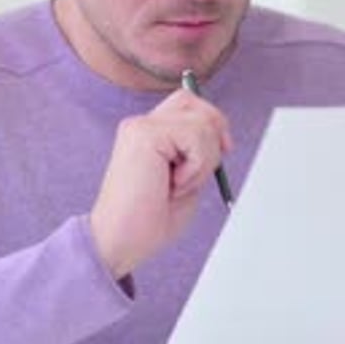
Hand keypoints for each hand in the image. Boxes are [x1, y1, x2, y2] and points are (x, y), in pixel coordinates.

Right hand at [90, 88, 231, 279]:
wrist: (121, 242)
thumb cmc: (150, 219)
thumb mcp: (186, 177)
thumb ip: (197, 151)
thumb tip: (220, 133)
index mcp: (148, 133)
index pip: (188, 104)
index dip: (212, 122)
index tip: (223, 150)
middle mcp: (141, 124)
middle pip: (193, 101)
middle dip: (214, 130)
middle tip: (206, 166)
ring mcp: (140, 126)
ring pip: (201, 122)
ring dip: (204, 159)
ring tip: (180, 184)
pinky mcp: (144, 134)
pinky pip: (194, 136)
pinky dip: (196, 165)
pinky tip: (174, 184)